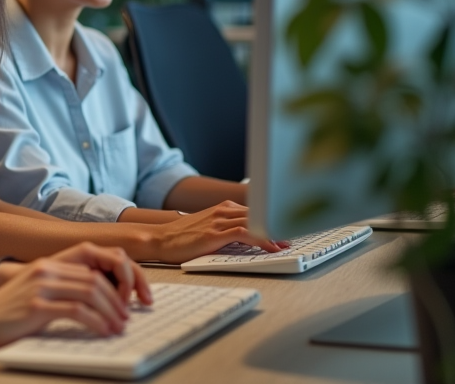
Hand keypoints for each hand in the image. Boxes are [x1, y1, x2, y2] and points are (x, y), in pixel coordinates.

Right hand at [0, 244, 150, 352]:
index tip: (127, 299)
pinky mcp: (37, 306)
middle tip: (128, 317)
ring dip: (112, 311)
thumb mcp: (35, 292)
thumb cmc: (6, 314)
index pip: (94, 264)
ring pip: (92, 291)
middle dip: (119, 299)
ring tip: (119, 326)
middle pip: (97, 278)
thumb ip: (61, 289)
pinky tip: (104, 331)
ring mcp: (41, 286)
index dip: (116, 281)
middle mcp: (46, 269)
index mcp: (48, 264)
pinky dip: (97, 322)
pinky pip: (78, 310)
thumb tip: (96, 301)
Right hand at [149, 201, 288, 263]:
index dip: (272, 221)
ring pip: (255, 222)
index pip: (254, 212)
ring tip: (287, 243)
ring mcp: (219, 220)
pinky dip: (262, 238)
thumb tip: (249, 238)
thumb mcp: (209, 228)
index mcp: (223, 208)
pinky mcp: (215, 233)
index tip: (286, 231)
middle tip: (293, 238)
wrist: (161, 239)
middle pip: (258, 215)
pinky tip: (272, 247)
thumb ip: (227, 229)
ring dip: (274, 233)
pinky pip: (246, 233)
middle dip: (277, 227)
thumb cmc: (182, 238)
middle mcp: (223, 210)